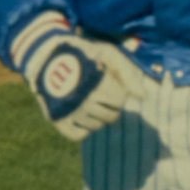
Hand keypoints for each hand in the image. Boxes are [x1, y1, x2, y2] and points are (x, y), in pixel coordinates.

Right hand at [17, 21, 144, 141]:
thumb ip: (129, 75)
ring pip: (97, 126)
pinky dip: (84, 128)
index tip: (110, 83)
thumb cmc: (84, 54)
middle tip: (102, 94)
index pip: (120, 101)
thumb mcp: (110, 55)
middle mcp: (83, 101)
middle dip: (112, 106)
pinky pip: (79, 135)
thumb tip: (143, 97)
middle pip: (112, 116)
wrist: (45, 56)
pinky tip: (83, 115)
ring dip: (99, 116)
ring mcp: (69, 112)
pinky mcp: (56, 119)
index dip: (119, 92)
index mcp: (97, 85)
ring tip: (91, 101)